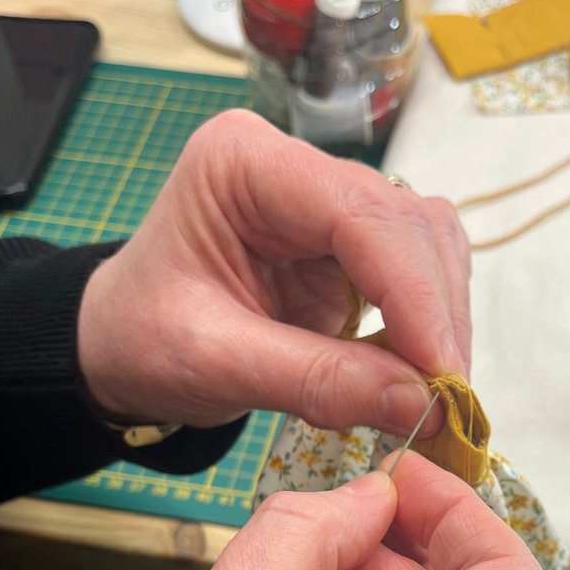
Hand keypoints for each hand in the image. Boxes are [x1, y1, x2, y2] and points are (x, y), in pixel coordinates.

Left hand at [76, 111, 470, 437]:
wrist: (119, 346)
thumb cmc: (142, 340)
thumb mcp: (214, 364)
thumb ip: (316, 381)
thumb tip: (421, 406)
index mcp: (245, 163)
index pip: (359, 214)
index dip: (414, 296)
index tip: (444, 375)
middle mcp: (297, 168)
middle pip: (406, 224)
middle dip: (435, 315)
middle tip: (450, 402)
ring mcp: (327, 204)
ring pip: (425, 244)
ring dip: (443, 322)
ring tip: (437, 397)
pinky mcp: (348, 247)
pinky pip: (415, 275)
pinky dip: (428, 329)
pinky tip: (420, 377)